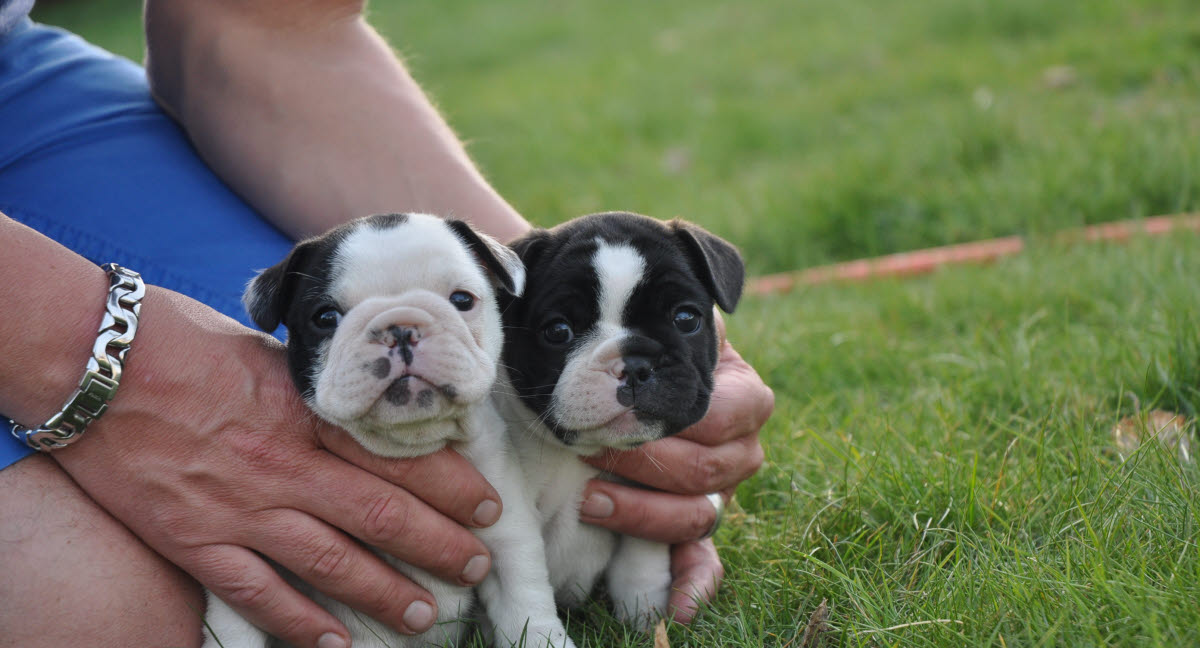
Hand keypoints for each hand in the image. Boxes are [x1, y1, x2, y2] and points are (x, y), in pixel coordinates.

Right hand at [51, 288, 501, 647]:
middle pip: (380, 513)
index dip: (451, 486)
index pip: (398, 456)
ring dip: (384, 591)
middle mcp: (283, 465)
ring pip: (330, 561)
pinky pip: (255, 591)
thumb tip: (362, 399)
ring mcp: (238, 507)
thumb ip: (314, 387)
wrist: (90, 361)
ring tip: (425, 613)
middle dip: (438, 544)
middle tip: (477, 566)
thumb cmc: (178, 338)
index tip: (487, 505)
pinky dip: (297, 622)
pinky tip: (333, 643)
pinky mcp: (193, 540)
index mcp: (306, 411)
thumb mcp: (266, 350)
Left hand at [580, 315, 772, 620]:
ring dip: (645, 516)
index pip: (731, 413)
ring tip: (588, 501)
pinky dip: (692, 586)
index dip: (679, 421)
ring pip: (700, 517)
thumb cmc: (624, 326)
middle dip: (647, 467)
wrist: (608, 356)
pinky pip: (703, 562)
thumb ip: (669, 287)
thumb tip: (708, 281)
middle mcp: (737, 444)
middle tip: (591, 454)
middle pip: (711, 471)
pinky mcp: (689, 523)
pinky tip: (674, 610)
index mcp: (738, 390)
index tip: (621, 414)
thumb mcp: (647, 299)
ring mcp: (716, 489)